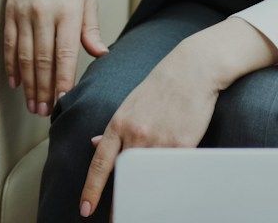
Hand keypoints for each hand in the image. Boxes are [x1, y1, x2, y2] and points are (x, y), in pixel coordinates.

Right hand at [3, 0, 107, 115]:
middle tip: (44, 112)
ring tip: (32, 104)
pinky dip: (11, 64)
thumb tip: (99, 55)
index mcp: (68, 11)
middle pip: (43, 61)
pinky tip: (15, 82)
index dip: (63, 81)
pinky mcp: (10, 9)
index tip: (63, 101)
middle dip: (44, 90)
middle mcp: (44, 13)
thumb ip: (90, 28)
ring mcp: (24, 12)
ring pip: (25, 56)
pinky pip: (10, 43)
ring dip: (28, 83)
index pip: (65, 55)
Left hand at [77, 21, 277, 216]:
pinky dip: (169, 181)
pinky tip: (170, 189)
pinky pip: (173, 171)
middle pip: (124, 176)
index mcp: (118, 124)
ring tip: (144, 208)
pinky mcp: (183, 144)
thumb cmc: (161, 86)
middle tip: (118, 217)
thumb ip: (114, 128)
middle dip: (121, 200)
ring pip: (148, 177)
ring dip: (145, 194)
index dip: (92, 189)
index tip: (86, 209)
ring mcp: (159, 140)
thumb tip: (94, 143)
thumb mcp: (129, 104)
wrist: (192, 69)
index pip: (100, 164)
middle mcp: (135, 134)